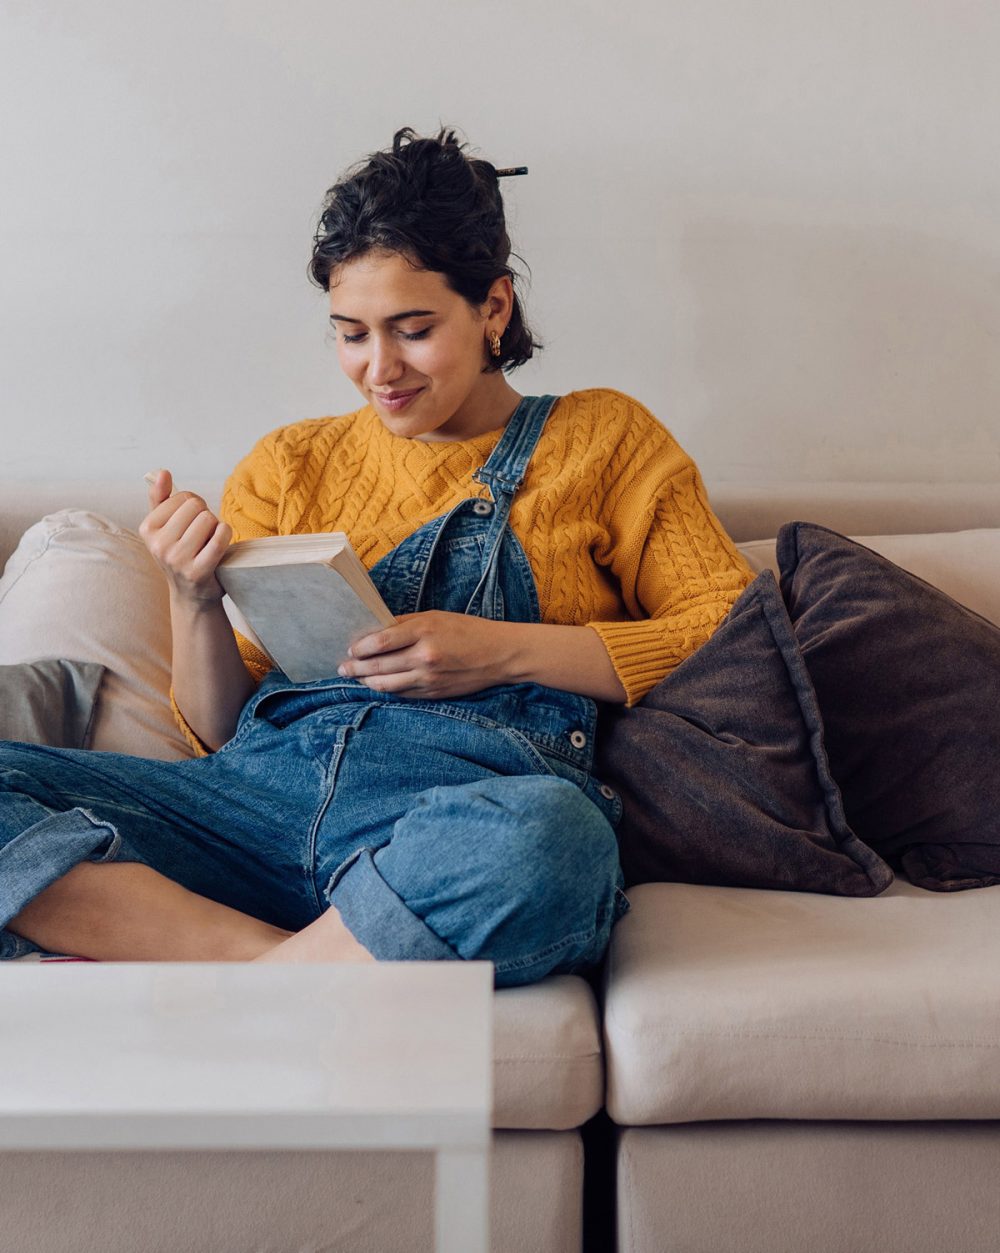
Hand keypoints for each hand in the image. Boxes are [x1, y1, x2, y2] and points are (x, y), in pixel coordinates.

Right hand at [139, 469, 231, 603]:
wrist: (191, 594)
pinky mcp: (198, 571)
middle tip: (202, 533)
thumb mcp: (165, 527)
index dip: (194, 505)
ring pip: (209, 519)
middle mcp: (158, 545)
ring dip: (215, 527)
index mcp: (147, 529)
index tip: (191, 521)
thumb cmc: (180, 553)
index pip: (183, 497)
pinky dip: (225, 534)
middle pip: (197, 506)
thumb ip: (161, 498)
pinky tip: (220, 543)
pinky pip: (221, 536)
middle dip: (205, 515)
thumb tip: (162, 472)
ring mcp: (177, 559)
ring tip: (208, 541)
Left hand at [337, 611, 515, 698]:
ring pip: (386, 685)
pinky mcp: (433, 694)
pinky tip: (379, 685)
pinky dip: (387, 689)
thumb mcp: (436, 617)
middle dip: (356, 667)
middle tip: (343, 667)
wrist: (500, 655)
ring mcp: (429, 679)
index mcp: (424, 632)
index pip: (380, 641)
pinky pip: (402, 694)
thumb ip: (405, 624)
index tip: (350, 648)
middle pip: (378, 666)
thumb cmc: (468, 630)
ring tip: (357, 678)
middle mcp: (424, 657)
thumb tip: (375, 629)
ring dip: (367, 682)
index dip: (360, 647)